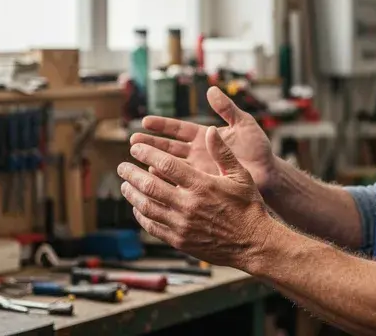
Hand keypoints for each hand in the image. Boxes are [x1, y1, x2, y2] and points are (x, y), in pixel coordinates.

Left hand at [118, 126, 275, 268]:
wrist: (254, 243)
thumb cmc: (249, 206)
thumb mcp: (240, 175)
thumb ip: (222, 153)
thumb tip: (210, 130)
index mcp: (202, 185)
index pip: (166, 165)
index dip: (147, 153)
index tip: (135, 148)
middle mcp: (188, 205)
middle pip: (149, 185)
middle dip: (131, 174)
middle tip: (122, 167)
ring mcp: (182, 224)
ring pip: (146, 207)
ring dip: (132, 194)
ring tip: (125, 185)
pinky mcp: (179, 240)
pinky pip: (152, 226)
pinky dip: (141, 216)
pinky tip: (138, 208)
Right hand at [130, 87, 278, 191]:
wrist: (269, 174)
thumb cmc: (258, 148)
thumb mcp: (245, 124)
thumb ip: (228, 109)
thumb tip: (211, 90)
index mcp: (206, 136)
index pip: (178, 129)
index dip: (161, 125)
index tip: (145, 121)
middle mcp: (199, 152)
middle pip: (169, 147)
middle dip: (150, 144)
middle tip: (132, 142)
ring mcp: (199, 169)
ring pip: (170, 165)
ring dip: (153, 162)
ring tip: (136, 161)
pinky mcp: (203, 184)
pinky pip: (180, 183)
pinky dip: (166, 182)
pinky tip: (153, 181)